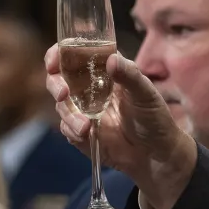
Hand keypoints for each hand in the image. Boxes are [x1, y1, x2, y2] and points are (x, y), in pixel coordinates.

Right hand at [45, 47, 196, 208]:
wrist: (155, 154)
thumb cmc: (153, 116)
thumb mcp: (146, 93)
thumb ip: (129, 75)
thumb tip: (111, 59)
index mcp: (103, 70)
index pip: (74, 55)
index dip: (59, 54)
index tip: (54, 62)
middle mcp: (89, 87)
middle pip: (58, 78)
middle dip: (55, 84)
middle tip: (63, 94)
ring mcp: (83, 110)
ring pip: (61, 105)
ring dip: (68, 114)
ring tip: (85, 127)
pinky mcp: (80, 131)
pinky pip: (66, 127)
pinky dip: (71, 130)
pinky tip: (86, 135)